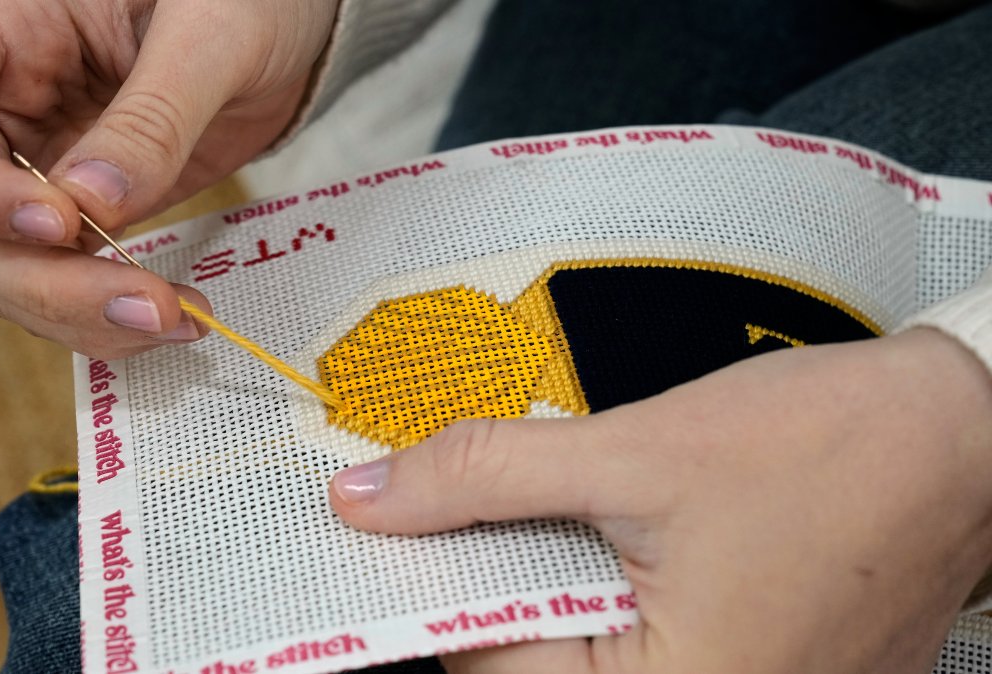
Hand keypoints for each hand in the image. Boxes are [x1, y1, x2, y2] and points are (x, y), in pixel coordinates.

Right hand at [0, 0, 338, 357]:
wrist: (291, 26)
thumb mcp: (210, 35)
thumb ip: (152, 117)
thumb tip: (92, 207)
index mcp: (0, 31)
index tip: (57, 222)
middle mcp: (0, 107)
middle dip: (42, 280)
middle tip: (143, 305)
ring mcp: (35, 168)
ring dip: (73, 314)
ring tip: (172, 320)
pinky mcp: (82, 216)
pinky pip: (58, 281)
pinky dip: (102, 316)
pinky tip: (169, 318)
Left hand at [331, 328, 991, 673]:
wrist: (965, 432)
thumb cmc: (829, 447)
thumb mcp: (635, 453)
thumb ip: (485, 476)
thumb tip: (366, 499)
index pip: (487, 665)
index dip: (434, 585)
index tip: (394, 520)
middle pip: (532, 657)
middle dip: (491, 570)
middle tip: (461, 490)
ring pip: (584, 642)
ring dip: (546, 568)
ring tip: (552, 496)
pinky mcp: (756, 665)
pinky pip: (640, 635)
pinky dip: (601, 577)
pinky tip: (605, 519)